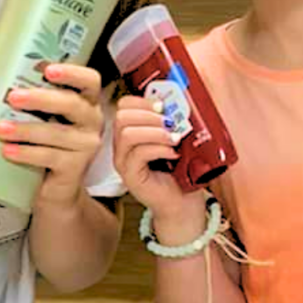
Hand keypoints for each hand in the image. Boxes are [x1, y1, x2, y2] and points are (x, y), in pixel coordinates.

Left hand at [0, 62, 104, 205]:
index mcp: (86, 102)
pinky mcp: (75, 168)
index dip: (72, 73)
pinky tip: (8, 150)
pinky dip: (26, 153)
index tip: (48, 70)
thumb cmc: (47, 143)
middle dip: (40, 99)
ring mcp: (86, 146)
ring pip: (56, 133)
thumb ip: (34, 101)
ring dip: (25, 129)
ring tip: (0, 129)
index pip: (90, 81)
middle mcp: (91, 121)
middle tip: (13, 97)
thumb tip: (0, 82)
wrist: (54, 187)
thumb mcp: (45, 117)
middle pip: (72, 104)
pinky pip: (49, 157)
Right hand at [113, 94, 205, 241]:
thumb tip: (179, 100)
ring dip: (155, 132)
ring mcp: (123, 161)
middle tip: (170, 122)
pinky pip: (138, 154)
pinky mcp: (130, 175)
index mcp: (130, 131)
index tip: (164, 105)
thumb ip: (171, 121)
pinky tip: (173, 154)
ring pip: (127, 134)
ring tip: (174, 139)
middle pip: (121, 116)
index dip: (143, 101)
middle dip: (149, 115)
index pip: (123, 105)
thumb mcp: (175, 139)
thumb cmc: (180, 170)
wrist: (182, 202)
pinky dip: (159, 149)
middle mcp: (121, 145)